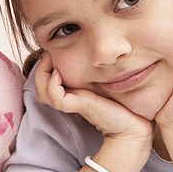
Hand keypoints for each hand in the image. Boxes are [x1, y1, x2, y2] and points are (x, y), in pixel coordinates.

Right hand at [34, 51, 151, 144]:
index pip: (44, 85)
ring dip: (42, 75)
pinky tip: (58, 73)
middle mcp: (69, 100)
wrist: (133, 121)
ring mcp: (72, 103)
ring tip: (51, 61)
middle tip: (48, 55)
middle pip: (40, 90)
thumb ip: (88, 71)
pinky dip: (52, 85)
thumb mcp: (100, 78)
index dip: (43, 69)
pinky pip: (56, 97)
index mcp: (71, 95)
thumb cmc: (121, 99)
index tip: (51, 53)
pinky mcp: (80, 106)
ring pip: (43, 94)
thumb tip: (80, 50)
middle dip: (40, 70)